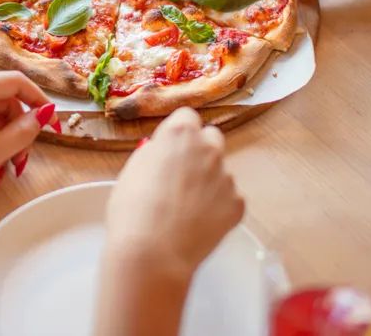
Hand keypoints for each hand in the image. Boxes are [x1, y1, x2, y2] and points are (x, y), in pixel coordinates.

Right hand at [104, 108, 244, 278]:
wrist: (152, 253)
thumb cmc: (133, 210)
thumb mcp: (133, 169)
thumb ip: (155, 153)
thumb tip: (163, 152)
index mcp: (180, 133)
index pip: (187, 117)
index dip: (177, 133)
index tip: (169, 148)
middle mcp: (209, 148)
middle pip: (211, 138)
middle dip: (200, 150)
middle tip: (181, 175)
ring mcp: (227, 176)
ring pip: (220, 172)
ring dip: (208, 182)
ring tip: (185, 209)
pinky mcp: (238, 204)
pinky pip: (229, 199)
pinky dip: (217, 208)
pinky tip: (198, 223)